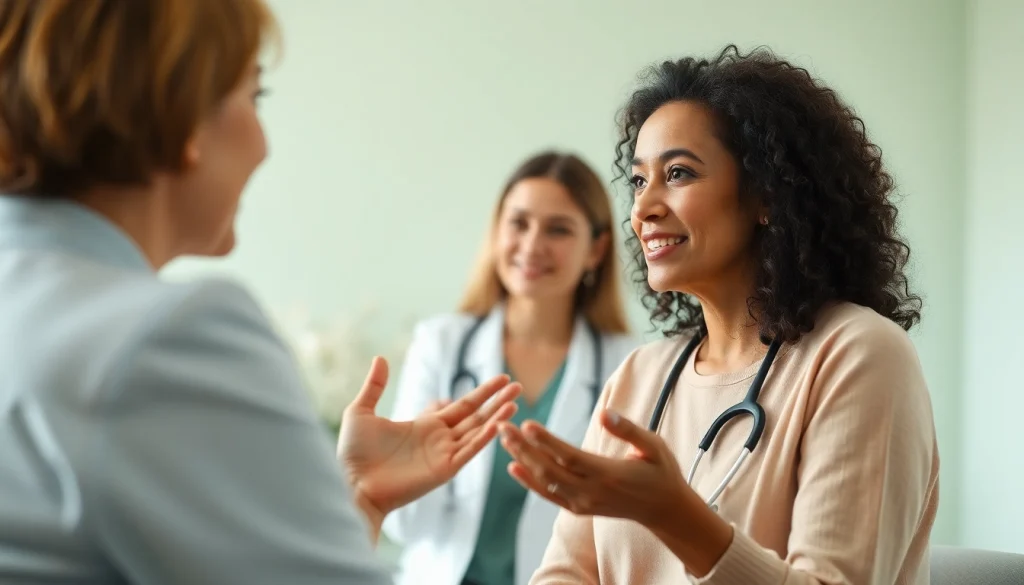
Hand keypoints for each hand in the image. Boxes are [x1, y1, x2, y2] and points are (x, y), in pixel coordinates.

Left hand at [338, 356, 520, 520]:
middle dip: (496, 399)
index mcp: (425, 426)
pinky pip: (469, 450)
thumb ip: (375, 386)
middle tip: (517, 384)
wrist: (350, 483)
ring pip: (478, 431)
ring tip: (516, 401)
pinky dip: (485, 437)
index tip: (500, 379)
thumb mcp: (361, 412)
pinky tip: (499, 423)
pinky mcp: (443, 470)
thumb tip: (380, 358)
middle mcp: (439, 439)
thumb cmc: (352, 454)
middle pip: (476, 415)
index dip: (481, 393)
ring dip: (497, 416)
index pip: (461, 406)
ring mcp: (443, 454)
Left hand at [498, 409, 696, 528]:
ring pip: (545, 481)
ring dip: (522, 459)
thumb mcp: (653, 446)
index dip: (546, 441)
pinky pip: (549, 495)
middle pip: (549, 469)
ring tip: (504, 438)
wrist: (663, 510)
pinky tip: (514, 467)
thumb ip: (629, 430)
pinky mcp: (579, 508)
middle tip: (502, 425)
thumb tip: (604, 413)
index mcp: (608, 474)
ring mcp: (583, 503)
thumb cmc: (661, 472)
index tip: (526, 424)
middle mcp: (591, 491)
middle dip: (523, 447)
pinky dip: (529, 482)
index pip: (570, 456)